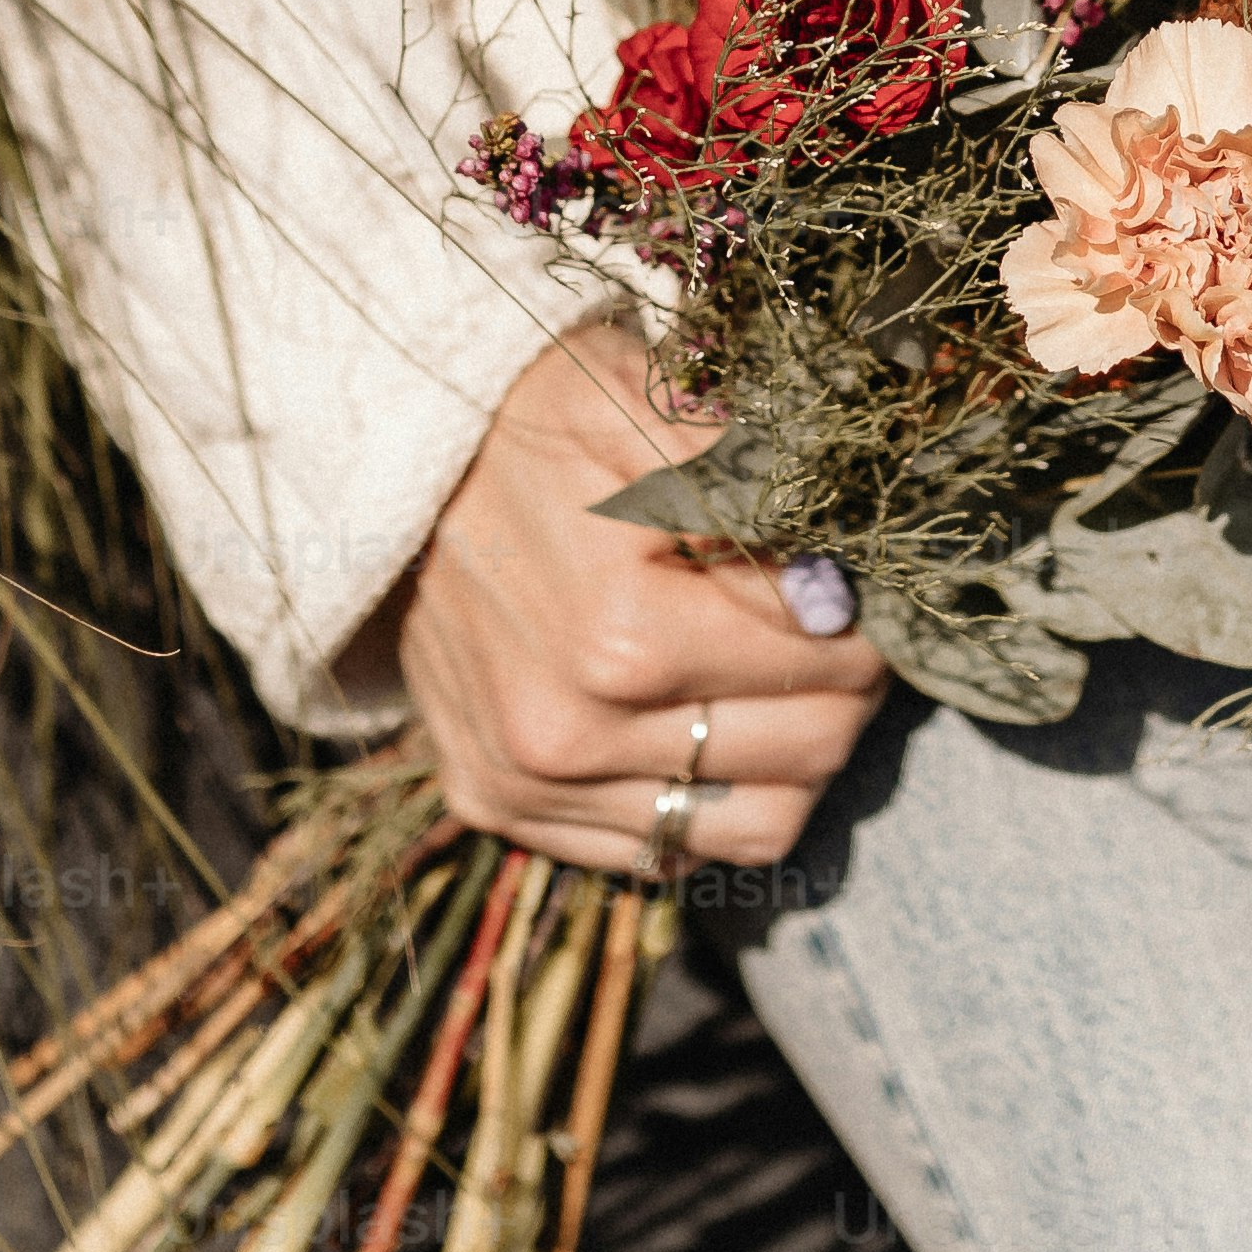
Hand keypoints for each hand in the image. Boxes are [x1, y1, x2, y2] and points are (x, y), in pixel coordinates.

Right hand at [366, 320, 885, 878]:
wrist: (385, 466)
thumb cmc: (529, 422)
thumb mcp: (636, 400)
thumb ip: (752, 477)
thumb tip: (843, 573)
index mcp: (618, 637)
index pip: (830, 653)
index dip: (867, 608)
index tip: (856, 571)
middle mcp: (569, 737)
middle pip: (813, 747)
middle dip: (852, 679)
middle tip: (843, 624)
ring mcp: (530, 787)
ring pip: (763, 822)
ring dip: (802, 751)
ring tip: (787, 677)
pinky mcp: (501, 811)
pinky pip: (671, 852)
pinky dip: (714, 797)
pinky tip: (703, 718)